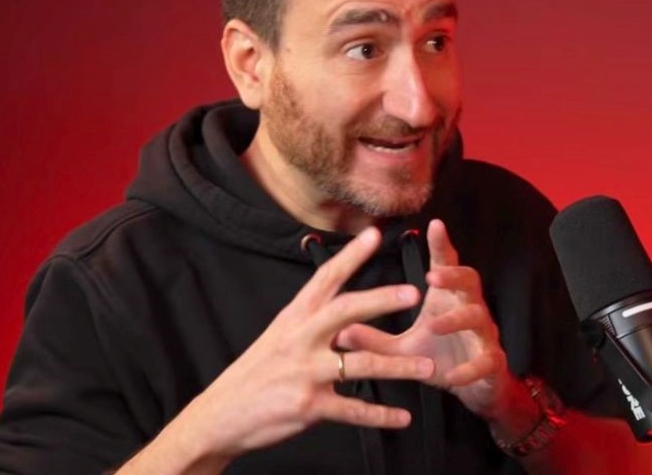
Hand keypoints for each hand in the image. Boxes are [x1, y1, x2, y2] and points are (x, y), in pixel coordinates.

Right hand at [159, 228, 436, 461]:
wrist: (222, 415)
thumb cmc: (256, 373)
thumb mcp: (279, 336)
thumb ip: (310, 321)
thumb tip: (341, 303)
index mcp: (295, 318)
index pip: (325, 278)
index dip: (350, 255)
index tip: (374, 234)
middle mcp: (301, 339)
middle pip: (346, 311)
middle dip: (381, 300)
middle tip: (414, 293)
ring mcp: (306, 372)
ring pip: (361, 365)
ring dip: (399, 368)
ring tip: (429, 369)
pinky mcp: (309, 405)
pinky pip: (354, 411)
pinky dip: (381, 416)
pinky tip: (403, 417)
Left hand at [337, 219, 510, 417]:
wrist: (474, 390)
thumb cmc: (439, 359)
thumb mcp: (403, 349)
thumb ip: (375, 340)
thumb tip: (339, 330)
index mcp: (447, 300)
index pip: (446, 265)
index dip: (442, 245)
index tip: (434, 224)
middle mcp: (468, 310)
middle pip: (470, 280)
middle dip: (453, 275)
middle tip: (432, 276)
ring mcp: (483, 335)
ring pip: (478, 317)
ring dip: (456, 320)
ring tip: (434, 325)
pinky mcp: (492, 362)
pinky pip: (486, 360)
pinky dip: (469, 369)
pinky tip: (451, 376)